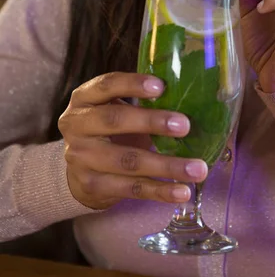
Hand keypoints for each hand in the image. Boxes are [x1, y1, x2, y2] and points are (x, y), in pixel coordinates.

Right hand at [58, 73, 207, 209]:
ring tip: (197, 169)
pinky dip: (160, 191)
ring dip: (166, 166)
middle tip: (185, 125)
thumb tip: (186, 96)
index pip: (106, 85)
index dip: (133, 84)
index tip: (161, 87)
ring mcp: (81, 158)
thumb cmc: (106, 128)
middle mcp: (76, 125)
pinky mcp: (92, 186)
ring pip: (128, 161)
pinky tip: (182, 192)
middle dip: (151, 122)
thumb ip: (139, 100)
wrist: (75, 168)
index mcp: (84, 98)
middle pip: (115, 121)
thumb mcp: (111, 106)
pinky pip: (131, 189)